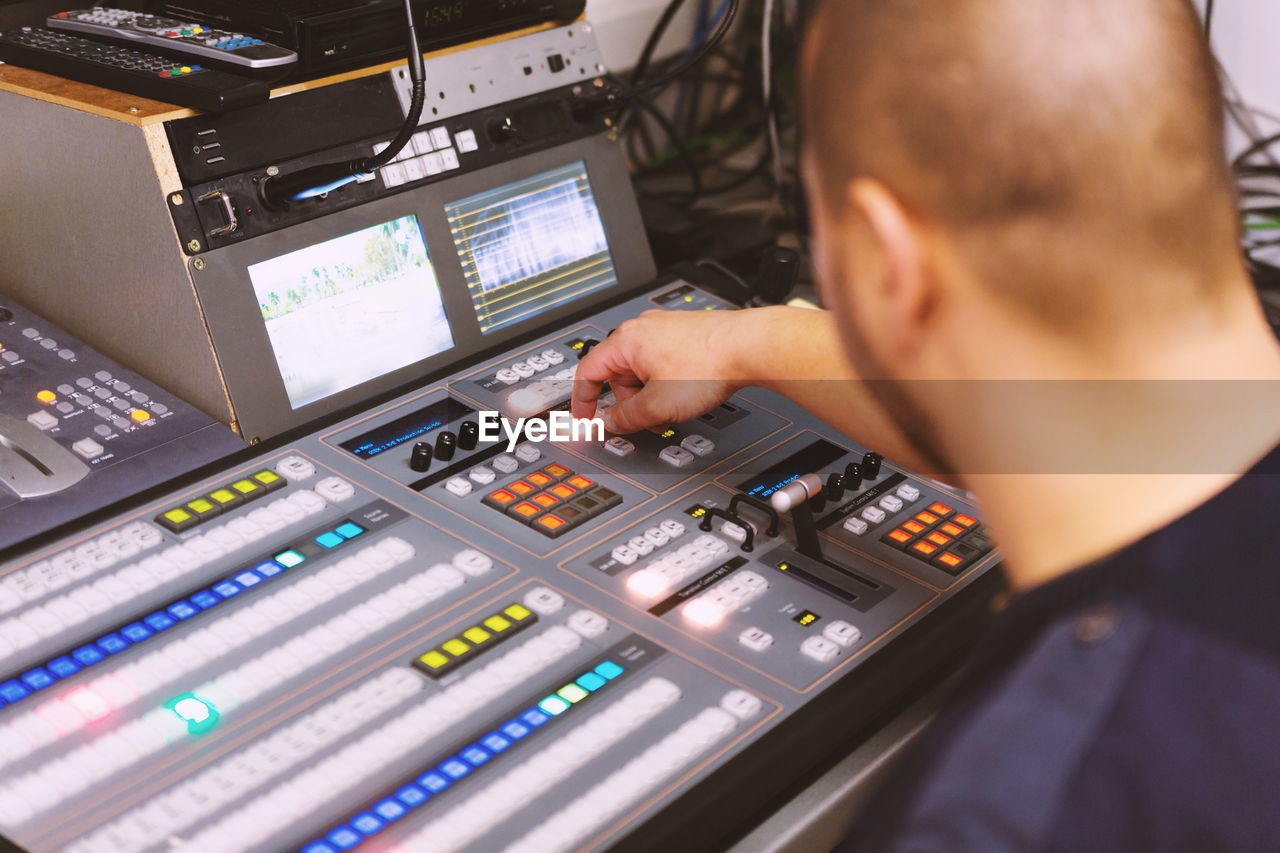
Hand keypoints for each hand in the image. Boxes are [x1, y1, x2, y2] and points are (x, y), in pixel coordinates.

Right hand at [570, 309, 744, 433]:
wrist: (749, 347)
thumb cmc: (708, 365)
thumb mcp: (657, 404)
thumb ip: (627, 418)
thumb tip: (609, 423)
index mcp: (626, 341)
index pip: (588, 371)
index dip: (582, 400)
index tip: (585, 418)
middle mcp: (642, 329)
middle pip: (618, 374)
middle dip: (630, 402)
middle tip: (646, 421)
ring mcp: (664, 328)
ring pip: (642, 370)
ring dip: (650, 395)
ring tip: (672, 410)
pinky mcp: (684, 333)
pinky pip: (662, 362)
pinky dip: (666, 383)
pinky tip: (685, 394)